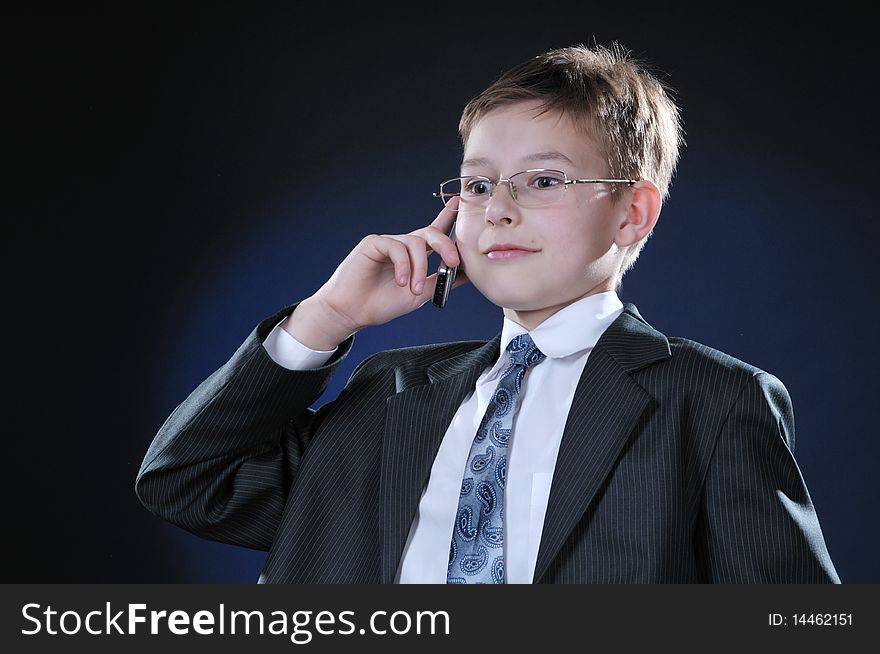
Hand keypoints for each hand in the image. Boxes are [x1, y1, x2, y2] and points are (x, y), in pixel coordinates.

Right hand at [285, 197, 468, 348]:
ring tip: (414, 289)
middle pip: (430, 232)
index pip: (434, 232)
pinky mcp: (373, 243)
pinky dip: (403, 266)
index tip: (461, 204)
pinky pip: (396, 247)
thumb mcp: (420, 294)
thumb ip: (441, 280)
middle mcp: (402, 246)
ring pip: (415, 243)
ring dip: (420, 268)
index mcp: (414, 255)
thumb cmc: (381, 304)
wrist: (352, 313)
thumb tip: (466, 273)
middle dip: (446, 245)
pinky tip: (401, 281)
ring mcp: (387, 243)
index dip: (448, 217)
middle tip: (453, 262)